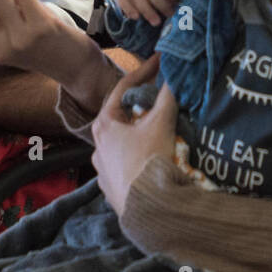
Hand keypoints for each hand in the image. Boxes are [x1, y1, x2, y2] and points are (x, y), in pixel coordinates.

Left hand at [91, 54, 175, 214]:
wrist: (149, 210)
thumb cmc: (149, 161)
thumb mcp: (161, 124)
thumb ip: (167, 96)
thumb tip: (174, 74)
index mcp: (104, 126)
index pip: (123, 89)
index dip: (144, 71)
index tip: (160, 60)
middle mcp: (97, 147)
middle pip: (122, 117)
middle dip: (142, 106)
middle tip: (161, 96)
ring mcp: (103, 171)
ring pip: (123, 144)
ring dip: (140, 135)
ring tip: (162, 131)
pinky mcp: (112, 190)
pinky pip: (127, 165)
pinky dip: (139, 157)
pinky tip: (154, 160)